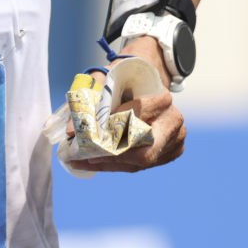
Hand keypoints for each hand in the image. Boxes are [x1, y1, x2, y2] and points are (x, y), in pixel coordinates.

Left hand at [69, 85, 185, 172]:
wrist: (146, 84)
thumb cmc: (125, 81)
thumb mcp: (105, 81)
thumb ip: (89, 98)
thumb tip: (71, 131)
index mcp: (162, 100)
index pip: (138, 117)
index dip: (114, 127)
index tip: (91, 135)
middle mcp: (173, 122)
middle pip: (144, 151)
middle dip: (113, 156)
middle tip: (86, 157)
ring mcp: (175, 140)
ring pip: (140, 162)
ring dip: (110, 164)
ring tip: (83, 161)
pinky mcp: (170, 153)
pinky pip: (140, 166)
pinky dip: (117, 165)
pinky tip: (97, 162)